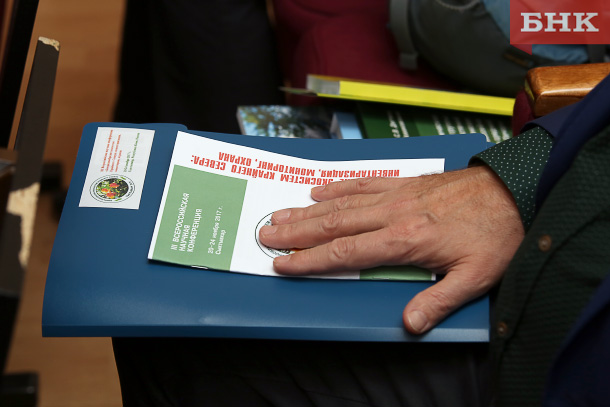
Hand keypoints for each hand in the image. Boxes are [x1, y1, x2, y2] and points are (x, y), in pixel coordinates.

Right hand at [258, 166, 523, 333]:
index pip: (346, 251)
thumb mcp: (475, 276)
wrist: (514, 189)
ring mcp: (396, 194)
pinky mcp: (403, 183)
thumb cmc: (496, 233)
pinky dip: (336, 186)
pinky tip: (318, 190)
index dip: (311, 259)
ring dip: (307, 209)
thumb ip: (438, 300)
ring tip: (279, 213)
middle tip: (264, 234)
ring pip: (341, 202)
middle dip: (296, 232)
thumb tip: (409, 324)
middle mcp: (393, 213)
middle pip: (333, 223)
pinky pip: (362, 182)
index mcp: (406, 239)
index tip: (283, 263)